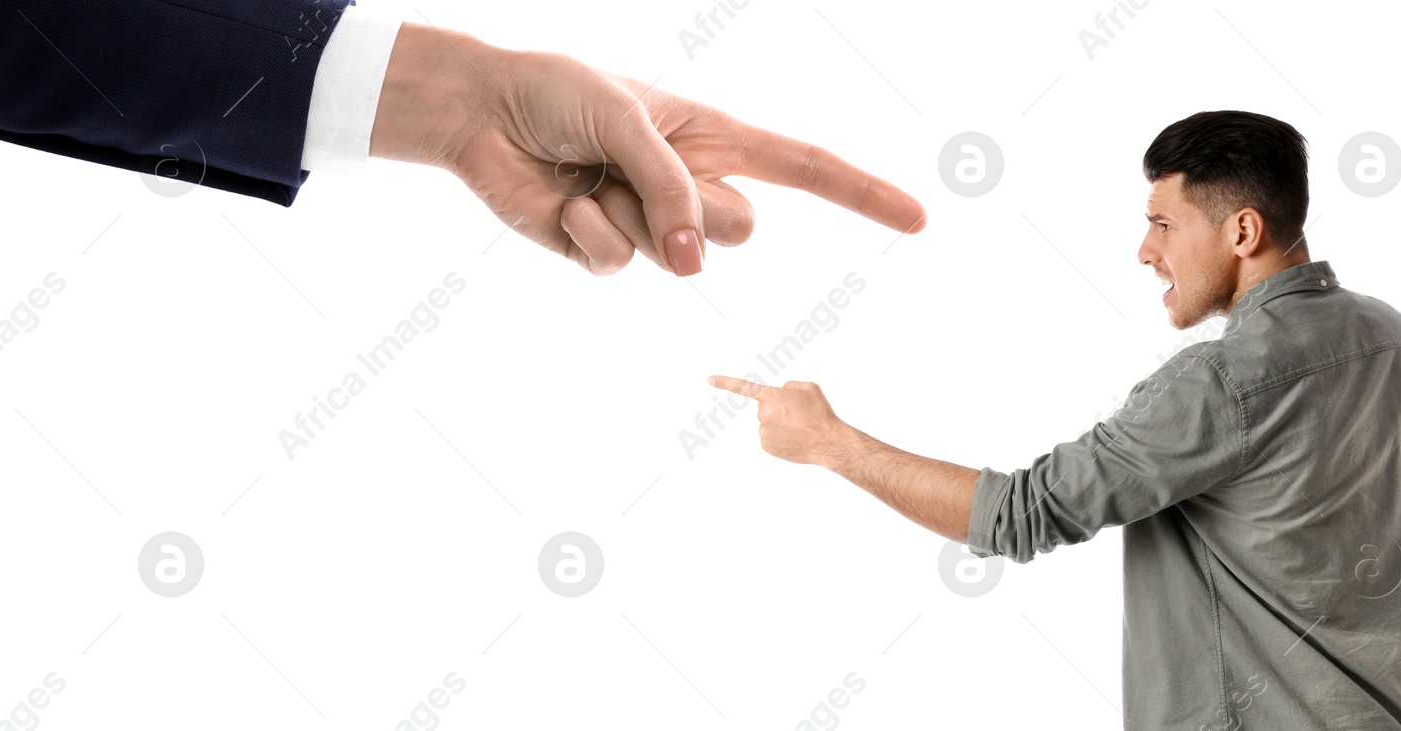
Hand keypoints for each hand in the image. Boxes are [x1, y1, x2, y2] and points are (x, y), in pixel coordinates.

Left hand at [370, 23, 927, 276]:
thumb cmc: (560, 92)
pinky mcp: (604, 249)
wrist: (482, 114)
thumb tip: (696, 260)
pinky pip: (618, 265)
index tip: (918, 219)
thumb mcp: (628, 119)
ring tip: (589, 175)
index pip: (808, 169)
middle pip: (741, 229)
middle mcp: (693, 184)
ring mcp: (651, 224)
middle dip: (695, 210)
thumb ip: (670, 187)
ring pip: (679, 256)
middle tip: (638, 173)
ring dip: (628, 215)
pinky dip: (585, 231)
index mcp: (716, 136)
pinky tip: (561, 201)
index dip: (864, 195)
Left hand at [707, 376, 853, 466]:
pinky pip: (770, 437)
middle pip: (765, 407)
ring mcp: (763, 431)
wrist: (828, 441)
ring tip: (799, 428)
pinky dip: (779, 437)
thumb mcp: (808, 387)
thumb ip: (788, 385)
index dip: (725, 382)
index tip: (710, 380)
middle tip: (798, 415)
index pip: (744, 387)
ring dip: (780, 424)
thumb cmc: (820, 413)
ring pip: (767, 423)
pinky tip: (793, 438)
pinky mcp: (766, 446)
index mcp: (772, 396)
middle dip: (778, 409)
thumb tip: (779, 393)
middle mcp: (763, 413)